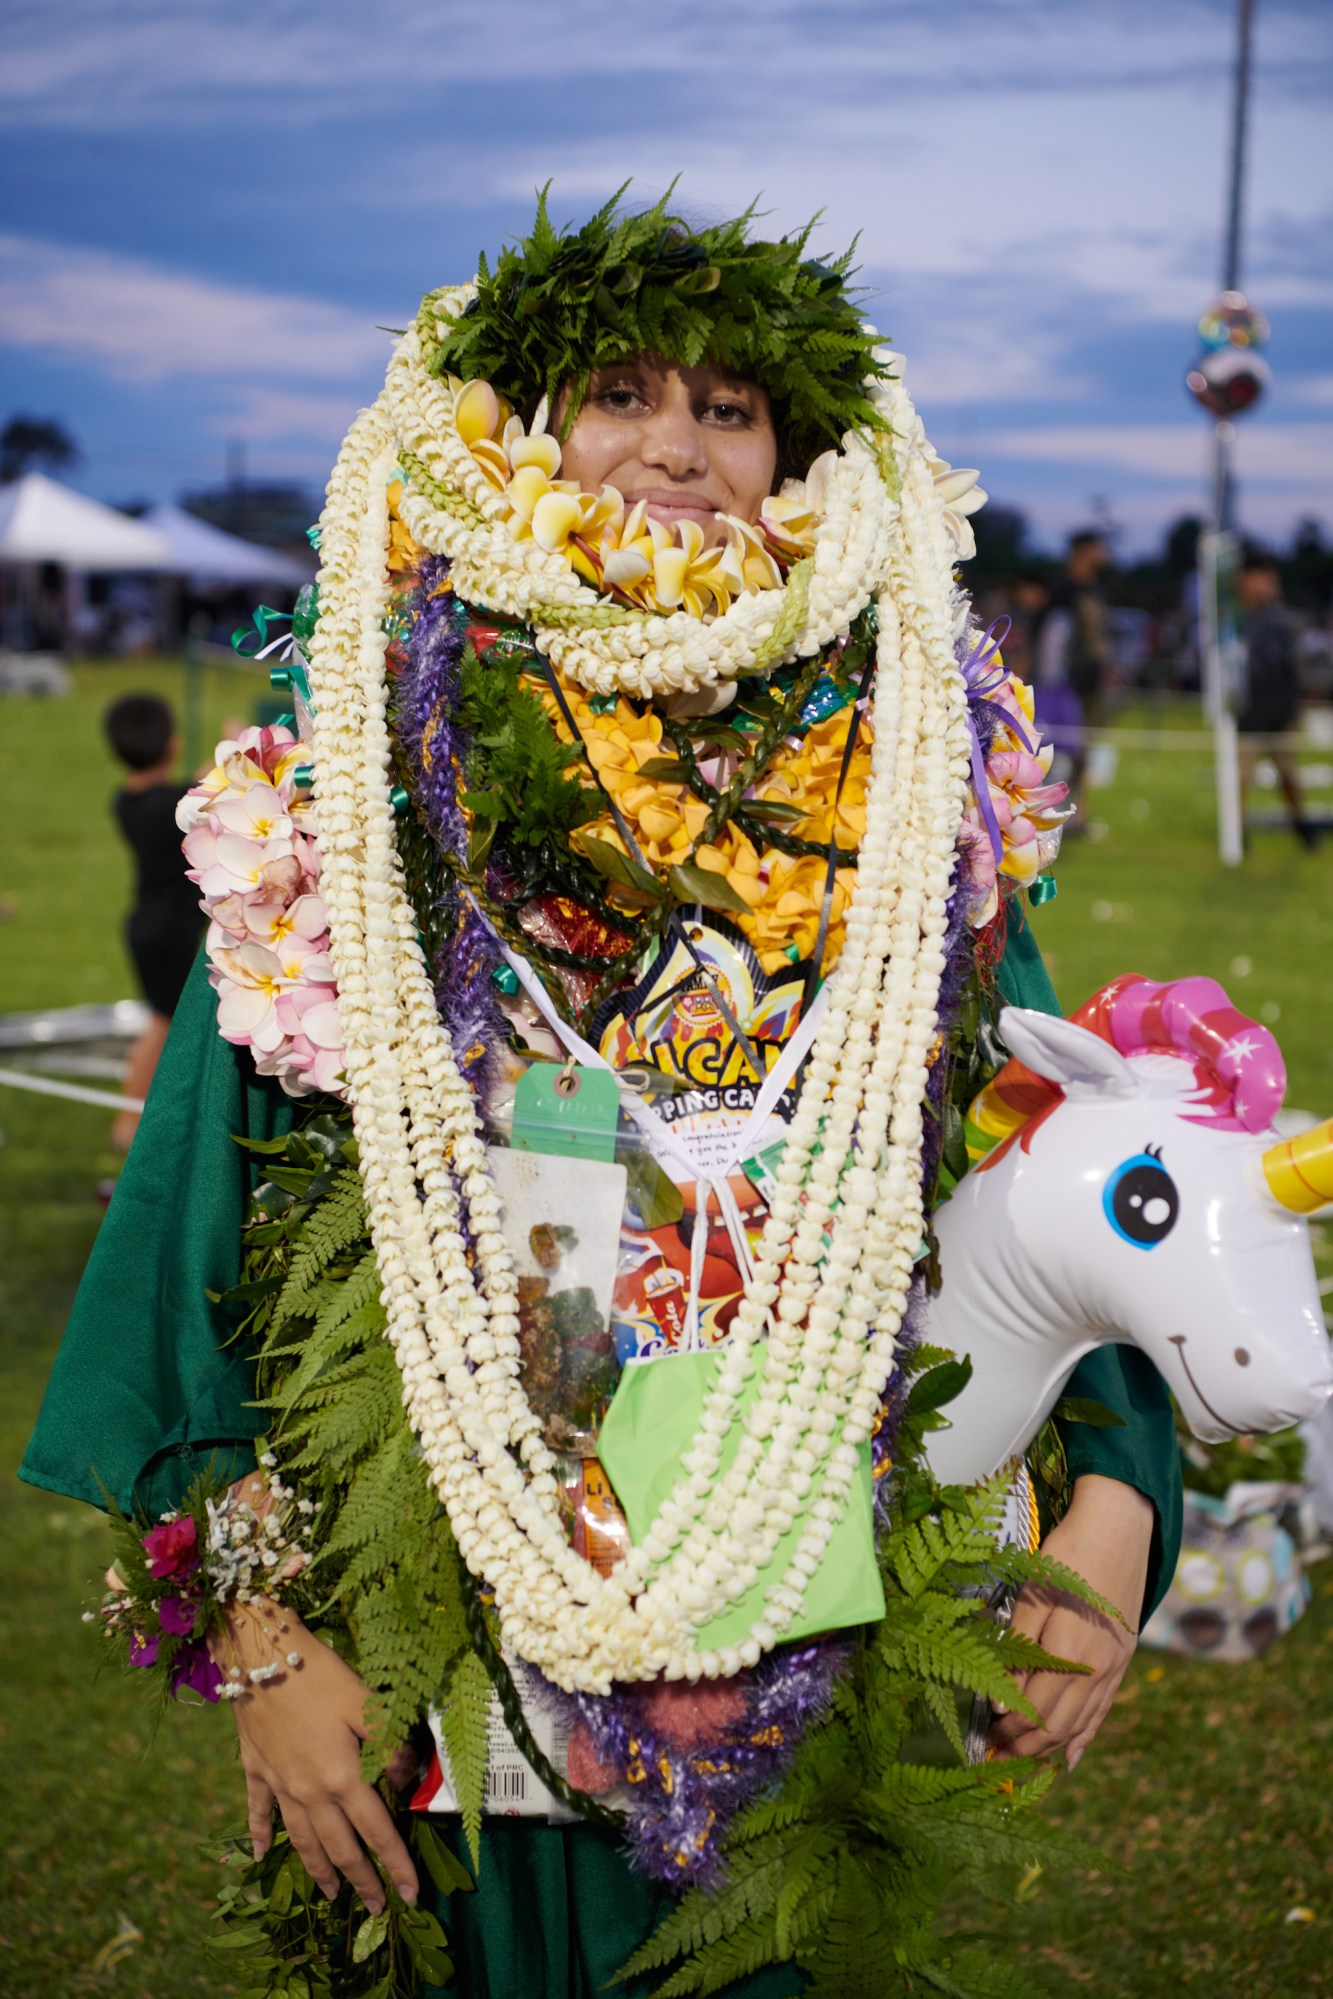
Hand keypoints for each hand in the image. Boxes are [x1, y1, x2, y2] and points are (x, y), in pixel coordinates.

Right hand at [210, 1600, 418, 1913]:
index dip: (395, 1864)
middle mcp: (309, 1792)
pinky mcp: (256, 1770)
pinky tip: (258, 1857)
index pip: (377, 1831)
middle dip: (360, 1881)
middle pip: (339, 1847)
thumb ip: (389, 1744)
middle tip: (375, 1908)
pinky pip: (257, 1812)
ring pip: (302, 1840)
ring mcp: (279, 1784)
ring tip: (330, 1895)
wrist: (261, 1655)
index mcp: (342, 1777)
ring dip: (317, 1870)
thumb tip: (407, 1777)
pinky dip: (259, 1836)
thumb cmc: (320, 1675)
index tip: (410, 1894)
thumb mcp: (367, 1703)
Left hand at [988, 1473, 1151, 1770]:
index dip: (1007, 1730)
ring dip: (1049, 1747)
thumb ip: (1016, 1650)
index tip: (983, 1739)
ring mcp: (1114, 1669)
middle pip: (1056, 1726)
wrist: (1120, 1528)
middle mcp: (1096, 1670)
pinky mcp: (1122, 1662)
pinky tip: (1072, 1758)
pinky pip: (1102, 1712)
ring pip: (1079, 1725)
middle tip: (995, 1758)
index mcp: (1069, 1652)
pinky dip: (1084, 1737)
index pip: (1033, 1710)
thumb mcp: (1032, 1595)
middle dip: (1023, 1747)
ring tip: (1022, 1762)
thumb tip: (998, 1703)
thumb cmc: (1067, 1554)